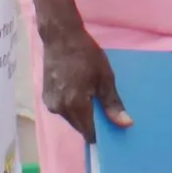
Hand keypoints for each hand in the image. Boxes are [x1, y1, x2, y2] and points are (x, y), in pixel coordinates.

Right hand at [37, 20, 131, 144]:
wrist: (61, 37)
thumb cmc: (86, 54)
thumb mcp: (105, 77)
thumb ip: (113, 104)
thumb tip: (126, 125)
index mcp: (75, 105)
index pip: (89, 133)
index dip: (101, 134)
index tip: (112, 130)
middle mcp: (59, 109)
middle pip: (79, 127)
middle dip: (92, 123)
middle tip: (103, 107)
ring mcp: (50, 104)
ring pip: (71, 119)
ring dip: (81, 114)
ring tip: (90, 96)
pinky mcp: (45, 97)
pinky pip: (62, 110)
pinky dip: (71, 106)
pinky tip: (78, 91)